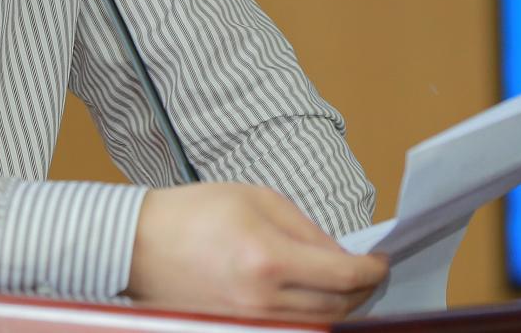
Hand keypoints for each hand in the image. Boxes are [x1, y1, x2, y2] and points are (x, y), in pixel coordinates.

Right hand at [125, 183, 387, 319]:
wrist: (138, 246)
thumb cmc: (194, 213)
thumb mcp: (257, 200)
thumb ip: (306, 229)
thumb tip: (342, 255)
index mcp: (268, 259)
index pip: (343, 275)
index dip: (372, 269)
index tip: (382, 260)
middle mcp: (262, 301)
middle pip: (336, 308)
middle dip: (363, 290)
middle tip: (372, 273)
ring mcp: (249, 323)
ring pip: (316, 325)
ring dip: (341, 307)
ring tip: (348, 286)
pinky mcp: (238, 331)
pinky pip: (290, 329)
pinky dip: (311, 317)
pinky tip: (316, 300)